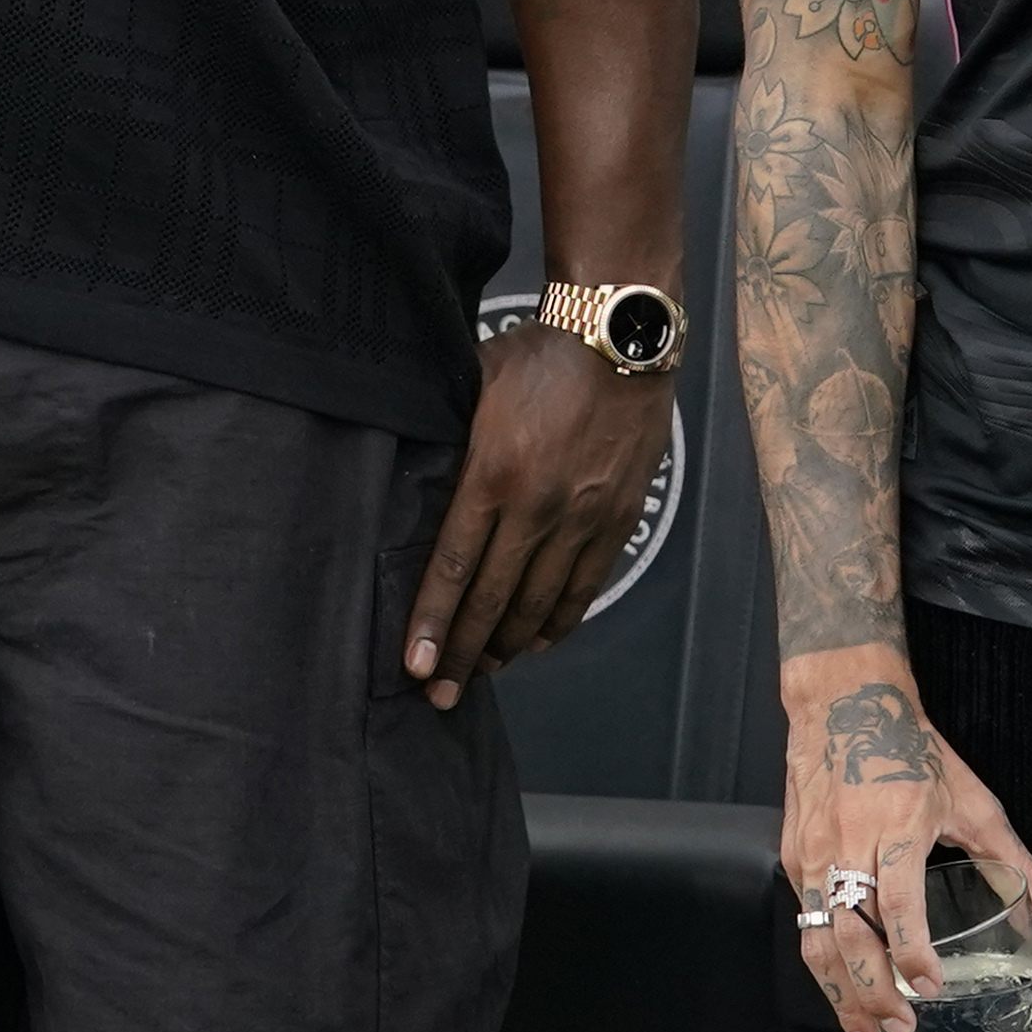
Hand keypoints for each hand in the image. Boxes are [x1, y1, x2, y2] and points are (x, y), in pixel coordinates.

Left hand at [402, 318, 676, 708]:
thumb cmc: (539, 354)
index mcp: (494, 473)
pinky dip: (558, 623)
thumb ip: (448, 436)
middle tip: (438, 694)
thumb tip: (413, 467)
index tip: (413, 665)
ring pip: (540, 603)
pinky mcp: (618, 519)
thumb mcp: (475, 384)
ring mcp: (583, 518)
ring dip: (507, 646)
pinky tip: (537, 642)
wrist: (619, 337)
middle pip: (493, 600)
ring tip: (481, 670)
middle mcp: (539, 506)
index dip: (431, 621)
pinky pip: (584, 588)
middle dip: (461, 654)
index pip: (455, 566)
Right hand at [777, 648, 1031, 1031]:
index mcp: (897, 825)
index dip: (912, 950)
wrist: (842, 699)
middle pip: (851, 933)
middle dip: (873, 991)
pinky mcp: (795, 857)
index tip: (929, 985)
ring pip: (818, 937)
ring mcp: (815, 852)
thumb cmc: (909, 748)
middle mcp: (849, 842)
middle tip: (898, 1028)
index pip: (899, 901)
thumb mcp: (972, 799)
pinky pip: (806, 921)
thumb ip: (1011, 862)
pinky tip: (842, 991)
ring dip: (841, 993)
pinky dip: (823, 964)